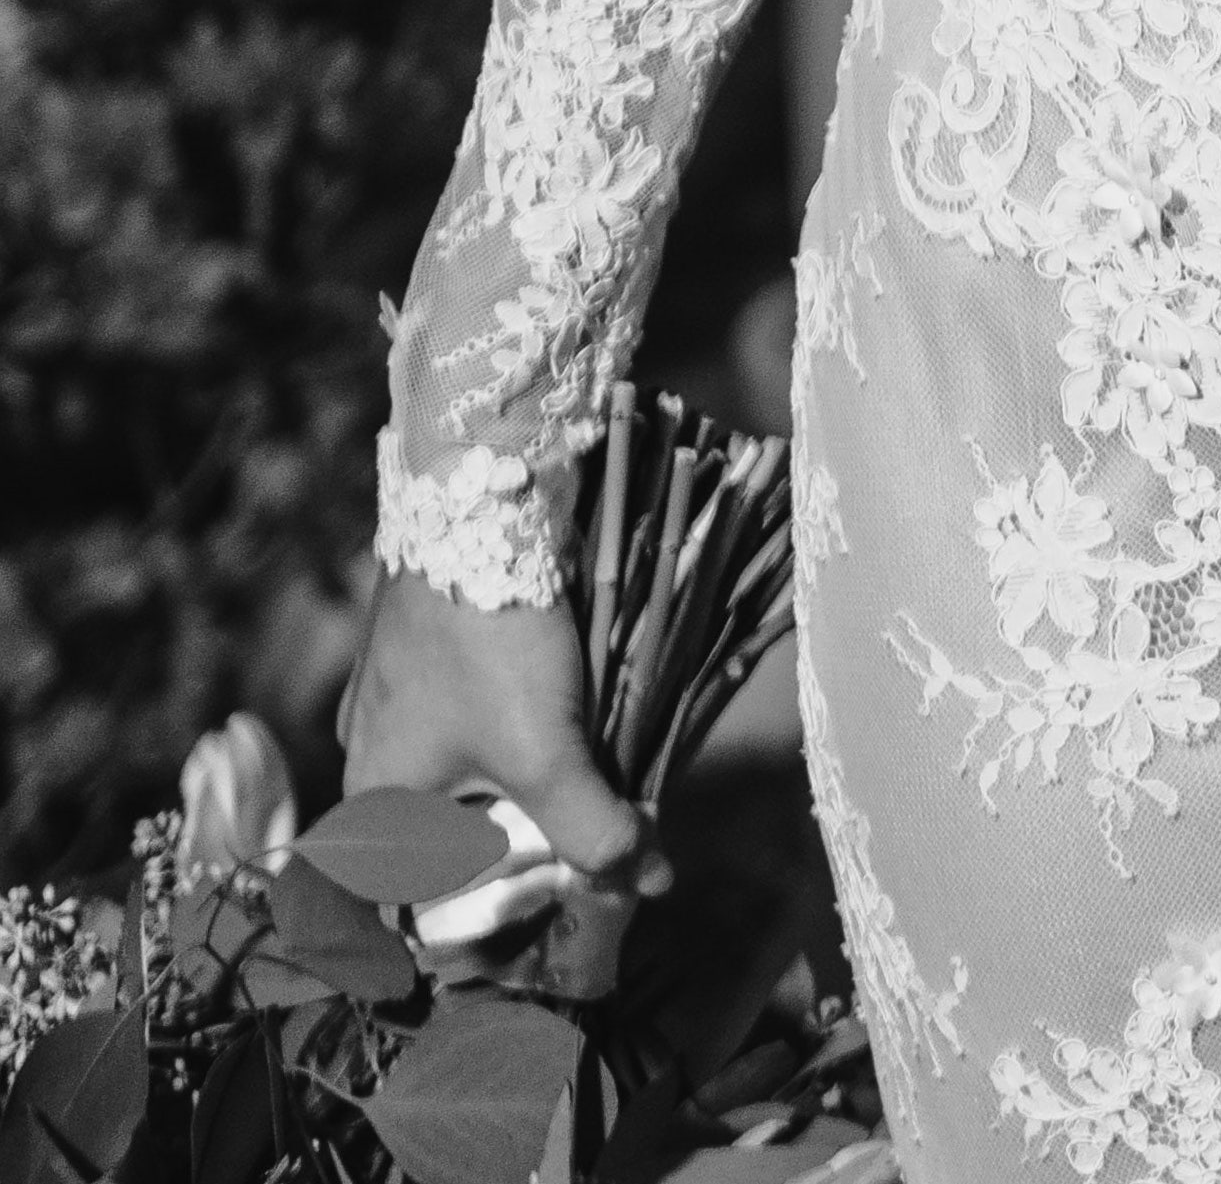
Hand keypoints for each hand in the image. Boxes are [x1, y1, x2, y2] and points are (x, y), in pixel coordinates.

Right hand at [337, 575, 653, 979]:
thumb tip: (649, 883)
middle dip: (526, 849)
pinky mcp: (434, 659)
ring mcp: (400, 706)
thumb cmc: (492, 639)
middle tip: (599, 847)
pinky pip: (478, 724)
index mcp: (375, 807)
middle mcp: (373, 763)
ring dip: (534, 788)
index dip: (484, 918)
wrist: (482, 500)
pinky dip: (529, 735)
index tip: (552, 914)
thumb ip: (593, 829)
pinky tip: (586, 724)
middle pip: (453, 841)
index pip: (415, 906)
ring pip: (472, 778)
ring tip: (605, 784)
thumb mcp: (545, 750)